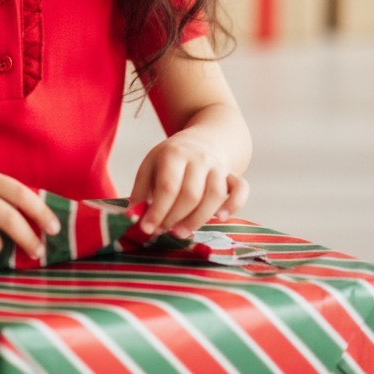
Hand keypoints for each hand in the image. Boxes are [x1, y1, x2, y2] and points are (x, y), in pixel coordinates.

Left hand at [128, 132, 249, 239]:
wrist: (202, 140)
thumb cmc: (171, 160)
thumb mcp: (150, 166)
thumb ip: (140, 191)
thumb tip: (133, 217)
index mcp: (174, 154)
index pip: (167, 186)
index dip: (157, 211)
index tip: (147, 228)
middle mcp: (199, 159)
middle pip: (191, 194)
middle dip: (175, 218)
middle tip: (164, 231)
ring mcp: (218, 166)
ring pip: (214, 195)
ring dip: (198, 219)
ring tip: (181, 232)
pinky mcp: (232, 175)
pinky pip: (241, 190)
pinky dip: (234, 205)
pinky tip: (220, 218)